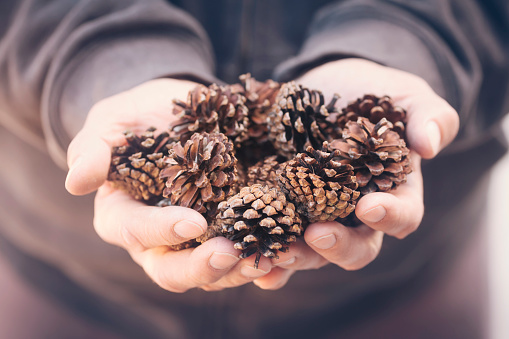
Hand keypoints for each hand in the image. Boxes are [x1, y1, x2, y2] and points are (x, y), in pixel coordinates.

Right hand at [66, 79, 272, 291]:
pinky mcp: (227, 229)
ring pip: (212, 271)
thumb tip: (77, 183)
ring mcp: (195, 239)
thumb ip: (93, 148)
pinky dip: (262, 259)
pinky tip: (285, 253)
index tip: (192, 222)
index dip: (161, 231)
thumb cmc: (140, 115)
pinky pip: (242, 255)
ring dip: (239, 270)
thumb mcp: (112, 121)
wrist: (181, 111)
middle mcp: (158, 238)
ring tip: (270, 258)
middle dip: (200, 268)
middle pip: (172, 270)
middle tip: (231, 253)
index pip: (135, 232)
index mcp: (123, 215)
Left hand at [253, 58, 458, 289]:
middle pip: (355, 247)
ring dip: (296, 257)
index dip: (390, 216)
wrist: (323, 87)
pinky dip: (268, 257)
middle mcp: (355, 214)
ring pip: (312, 251)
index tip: (369, 207)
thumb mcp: (402, 95)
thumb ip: (427, 115)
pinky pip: (278, 240)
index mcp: (393, 192)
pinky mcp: (285, 209)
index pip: (402, 215)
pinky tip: (251, 263)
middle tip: (316, 235)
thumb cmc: (368, 92)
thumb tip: (430, 144)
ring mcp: (317, 215)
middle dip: (337, 246)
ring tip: (275, 252)